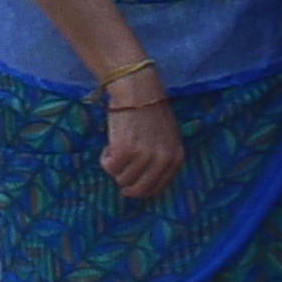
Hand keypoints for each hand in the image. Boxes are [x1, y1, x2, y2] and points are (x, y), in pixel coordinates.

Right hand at [100, 81, 184, 203]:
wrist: (137, 91)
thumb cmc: (150, 111)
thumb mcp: (167, 138)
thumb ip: (162, 159)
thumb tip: (146, 181)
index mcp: (176, 158)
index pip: (157, 188)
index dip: (141, 189)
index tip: (131, 185)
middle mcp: (162, 160)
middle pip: (139, 190)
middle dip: (126, 185)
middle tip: (119, 174)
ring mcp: (144, 156)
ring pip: (121, 178)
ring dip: (115, 167)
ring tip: (116, 149)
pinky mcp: (124, 150)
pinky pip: (109, 167)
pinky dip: (106, 158)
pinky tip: (110, 145)